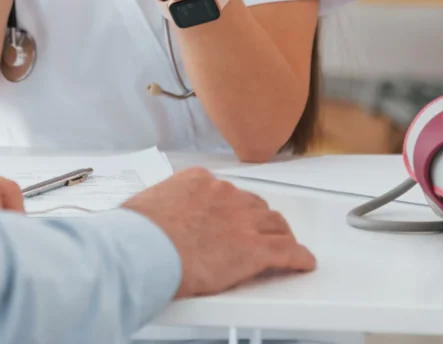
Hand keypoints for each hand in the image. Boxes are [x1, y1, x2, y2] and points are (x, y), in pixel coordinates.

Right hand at [123, 168, 315, 297]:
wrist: (145, 247)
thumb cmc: (140, 230)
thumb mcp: (148, 203)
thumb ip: (163, 206)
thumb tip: (154, 217)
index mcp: (199, 180)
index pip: (226, 190)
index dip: (234, 206)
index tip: (234, 215)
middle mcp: (224, 194)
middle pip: (254, 205)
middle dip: (259, 219)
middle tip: (261, 231)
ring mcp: (242, 220)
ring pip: (274, 225)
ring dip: (281, 235)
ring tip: (285, 244)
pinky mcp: (253, 249)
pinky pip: (286, 251)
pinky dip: (299, 257)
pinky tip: (303, 261)